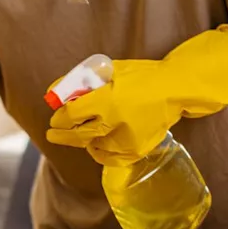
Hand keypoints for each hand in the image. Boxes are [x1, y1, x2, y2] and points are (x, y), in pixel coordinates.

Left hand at [45, 25, 227, 165]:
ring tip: (80, 134)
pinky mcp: (137, 149)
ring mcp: (127, 138)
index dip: (59, 117)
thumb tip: (53, 94)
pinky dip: (99, 152)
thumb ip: (80, 82)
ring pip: (92, 147)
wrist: (175, 89)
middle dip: (60, 135)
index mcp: (107, 99)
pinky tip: (95, 145)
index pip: (71, 114)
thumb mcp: (108, 70)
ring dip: (82, 141)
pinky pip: (109, 158)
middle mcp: (115, 121)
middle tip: (52, 134)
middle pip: (78, 135)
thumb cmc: (140, 76)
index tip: (54, 118)